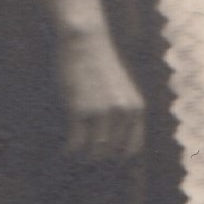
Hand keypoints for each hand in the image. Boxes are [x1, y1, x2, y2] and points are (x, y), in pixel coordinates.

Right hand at [55, 29, 145, 164]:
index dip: (120, 156)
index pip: (133, 145)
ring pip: (96, 148)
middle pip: (112, 149)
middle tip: (87, 159)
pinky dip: (71, 149)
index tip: (108, 159)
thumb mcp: (120, 89)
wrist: (86, 44)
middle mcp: (123, 112)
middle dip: (99, 156)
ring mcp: (102, 112)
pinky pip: (77, 141)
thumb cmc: (100, 66)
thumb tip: (113, 137)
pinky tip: (66, 150)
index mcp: (136, 108)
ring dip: (85, 156)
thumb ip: (122, 109)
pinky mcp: (80, 110)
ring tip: (77, 156)